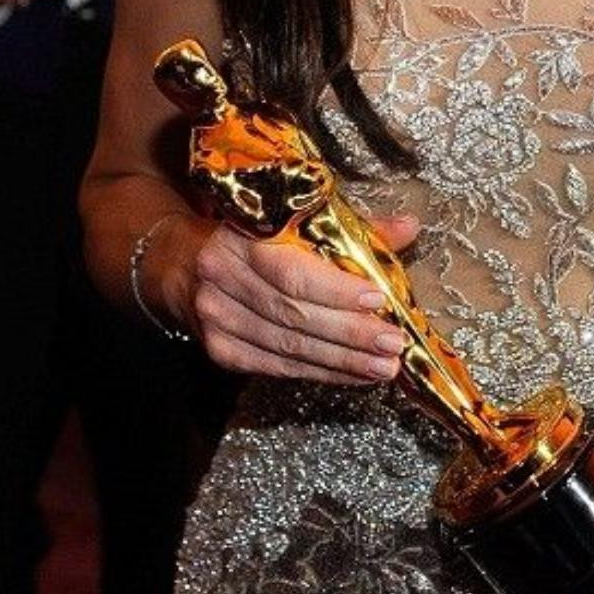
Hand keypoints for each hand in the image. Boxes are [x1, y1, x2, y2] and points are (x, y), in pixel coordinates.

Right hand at [191, 212, 418, 383]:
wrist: (184, 261)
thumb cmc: (253, 233)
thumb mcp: (296, 219)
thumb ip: (354, 227)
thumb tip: (409, 228)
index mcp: (242, 235)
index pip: (292, 271)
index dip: (336, 290)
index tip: (379, 299)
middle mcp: (222, 277)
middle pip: (293, 315)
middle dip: (350, 334)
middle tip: (393, 345)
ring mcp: (217, 318)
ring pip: (288, 347)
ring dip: (342, 361)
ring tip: (382, 367)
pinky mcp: (220, 349)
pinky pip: (277, 366)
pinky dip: (320, 372)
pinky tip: (352, 374)